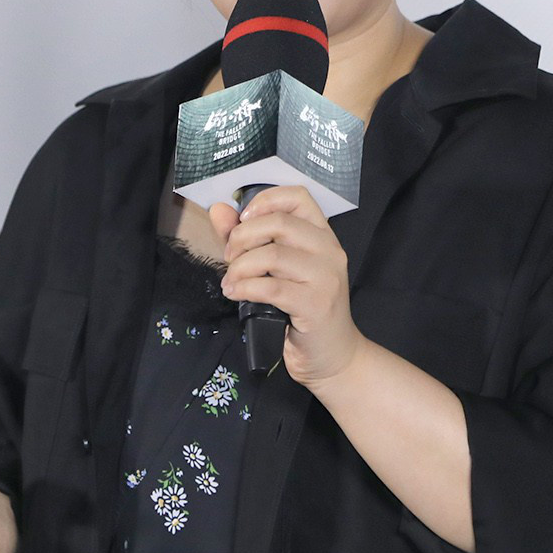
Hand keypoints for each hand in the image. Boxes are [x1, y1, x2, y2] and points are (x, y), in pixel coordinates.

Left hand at [209, 186, 364, 388]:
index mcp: (322, 235)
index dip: (264, 201)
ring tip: (230, 281)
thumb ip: (247, 238)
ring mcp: (326, 277)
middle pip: (279, 223)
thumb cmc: (302, 310)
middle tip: (229, 257)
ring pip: (271, 255)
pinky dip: (244, 288)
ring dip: (239, 268)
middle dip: (242, 237)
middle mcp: (329, 250)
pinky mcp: (316, 304)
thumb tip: (218, 210)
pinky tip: (236, 294)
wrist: (333, 356)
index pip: (297, 196)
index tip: (242, 220)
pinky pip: (270, 287)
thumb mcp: (276, 270)